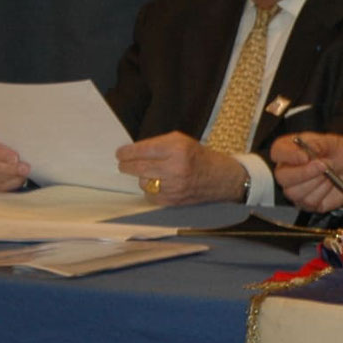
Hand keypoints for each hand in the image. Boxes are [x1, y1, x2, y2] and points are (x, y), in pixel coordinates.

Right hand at [0, 126, 29, 191]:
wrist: (3, 147)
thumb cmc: (10, 138)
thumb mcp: (12, 132)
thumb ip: (16, 136)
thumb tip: (30, 141)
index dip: (0, 153)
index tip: (15, 157)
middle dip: (7, 168)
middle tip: (24, 169)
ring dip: (7, 177)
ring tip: (23, 175)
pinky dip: (5, 185)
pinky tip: (17, 180)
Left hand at [117, 132, 249, 205]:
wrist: (222, 179)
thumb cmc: (200, 157)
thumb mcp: (182, 141)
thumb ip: (157, 144)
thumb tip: (131, 152)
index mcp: (178, 149)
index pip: (142, 150)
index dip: (126, 153)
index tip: (120, 153)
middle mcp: (175, 168)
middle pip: (137, 168)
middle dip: (126, 165)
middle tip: (124, 164)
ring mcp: (174, 186)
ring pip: (142, 182)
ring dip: (143, 177)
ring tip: (154, 173)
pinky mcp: (173, 201)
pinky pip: (150, 196)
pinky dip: (151, 190)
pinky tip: (161, 184)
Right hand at [269, 132, 342, 210]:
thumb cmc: (341, 152)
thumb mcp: (335, 142)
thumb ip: (321, 143)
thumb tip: (310, 148)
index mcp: (291, 149)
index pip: (278, 151)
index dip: (288, 155)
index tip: (304, 156)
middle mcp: (289, 169)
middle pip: (282, 176)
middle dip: (304, 173)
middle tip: (323, 166)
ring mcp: (296, 188)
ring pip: (294, 192)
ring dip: (317, 182)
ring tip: (330, 173)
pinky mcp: (307, 202)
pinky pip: (309, 202)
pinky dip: (323, 192)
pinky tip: (331, 184)